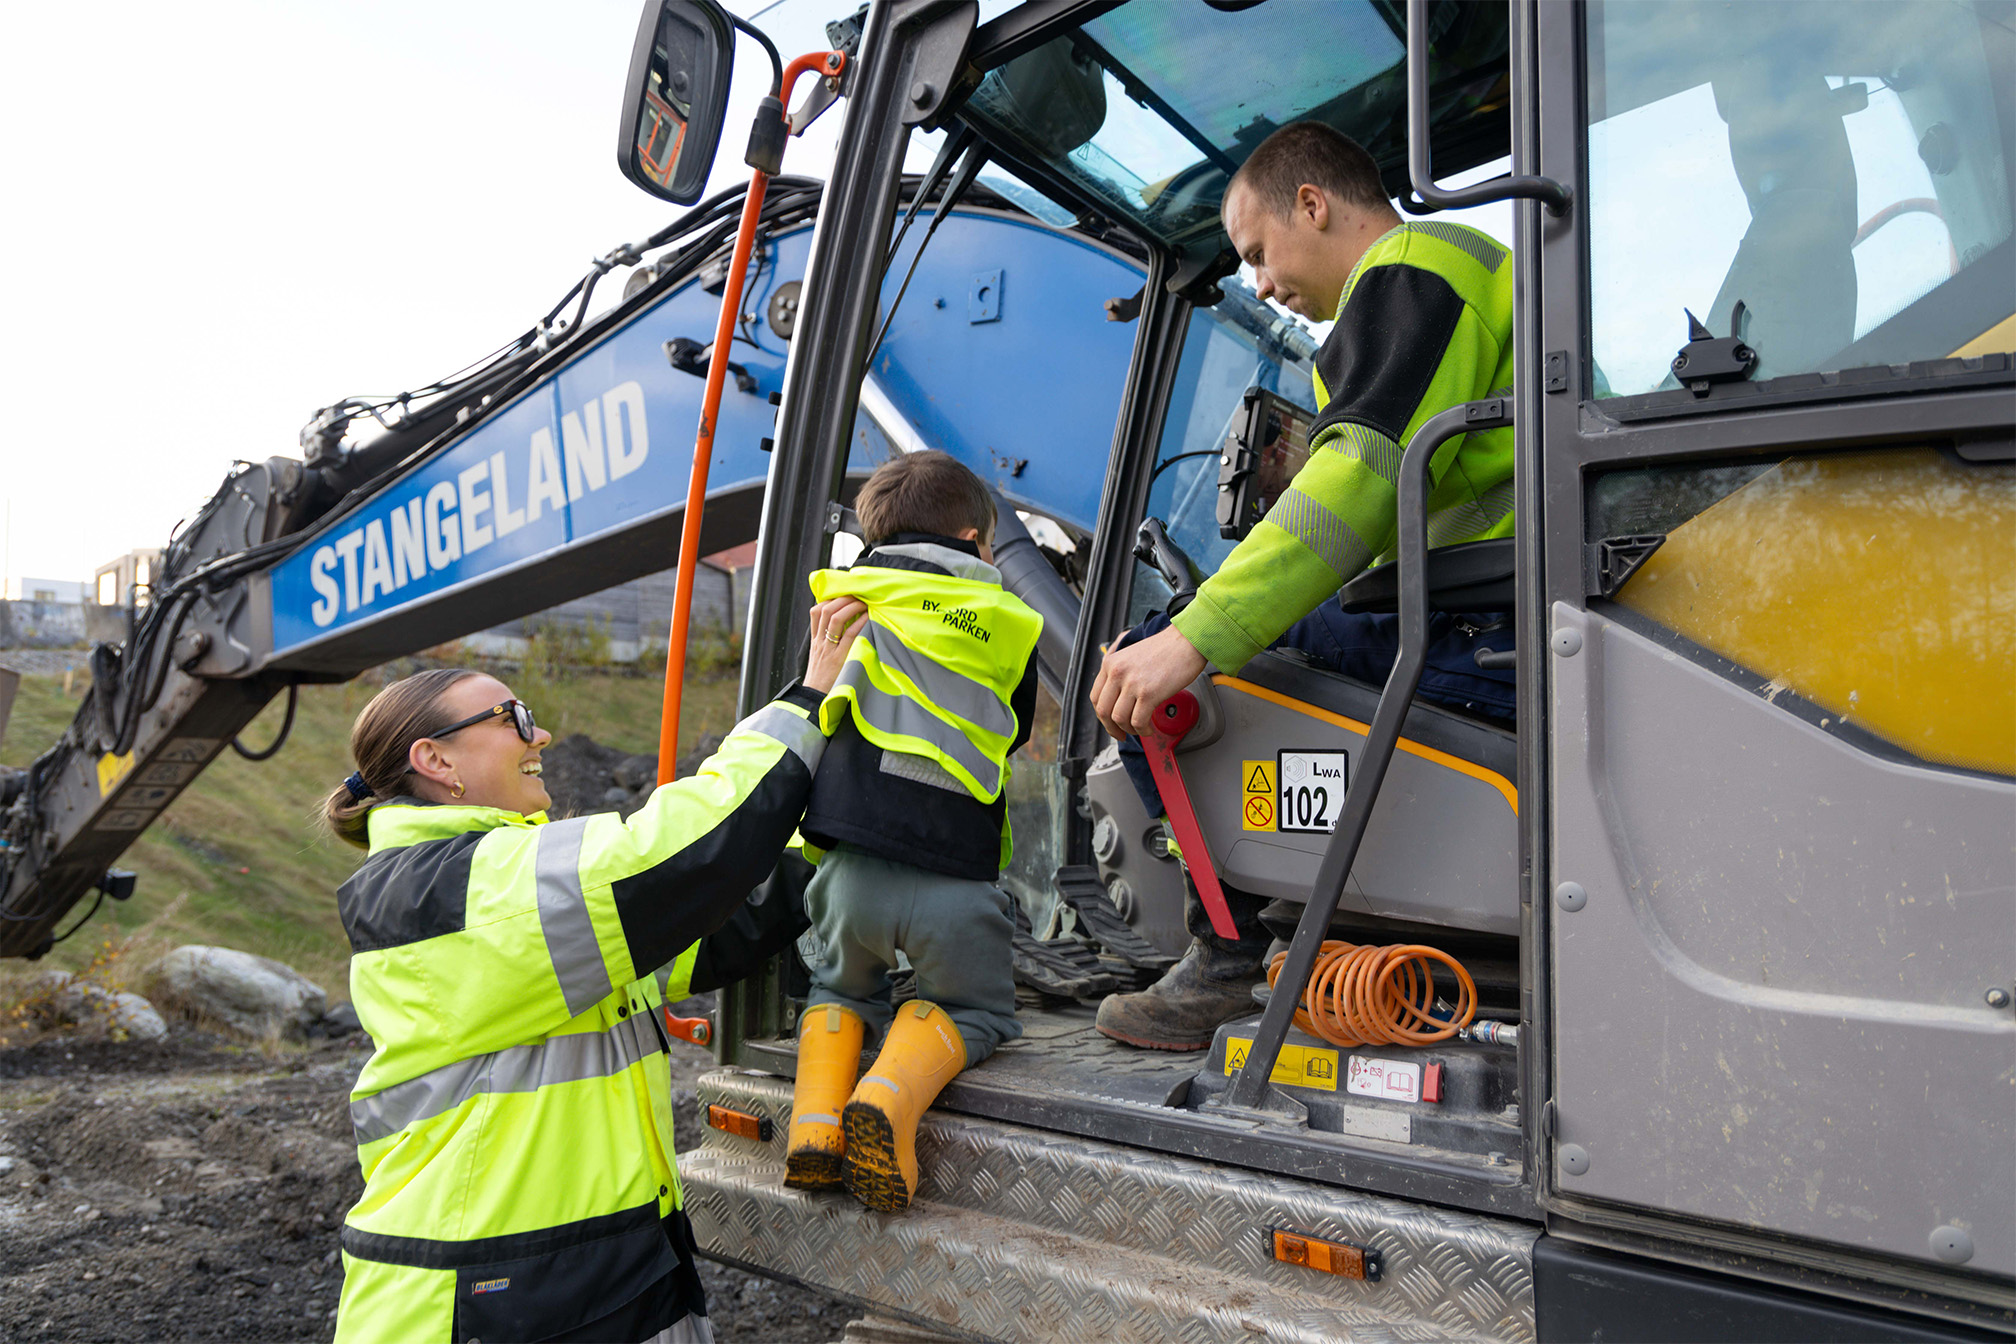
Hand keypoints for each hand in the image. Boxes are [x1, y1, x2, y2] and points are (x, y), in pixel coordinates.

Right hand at [802, 598, 868, 693]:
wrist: (815, 699)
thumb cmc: (823, 680)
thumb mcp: (821, 659)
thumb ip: (828, 644)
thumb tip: (846, 629)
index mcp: (815, 641)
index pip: (815, 612)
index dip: (829, 599)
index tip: (843, 595)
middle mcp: (820, 642)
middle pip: (826, 610)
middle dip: (842, 598)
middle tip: (858, 595)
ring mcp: (828, 649)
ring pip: (835, 618)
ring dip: (851, 606)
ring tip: (864, 603)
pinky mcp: (839, 658)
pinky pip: (849, 635)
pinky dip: (859, 623)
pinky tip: (868, 618)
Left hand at [1090, 623, 1206, 739]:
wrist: (1187, 641)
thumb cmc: (1166, 649)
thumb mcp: (1132, 656)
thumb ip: (1121, 675)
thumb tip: (1119, 700)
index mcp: (1111, 663)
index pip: (1096, 697)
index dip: (1102, 716)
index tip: (1110, 723)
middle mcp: (1117, 672)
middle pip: (1103, 711)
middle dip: (1112, 728)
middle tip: (1121, 734)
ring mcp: (1132, 683)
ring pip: (1119, 719)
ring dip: (1129, 729)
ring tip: (1140, 729)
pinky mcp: (1148, 693)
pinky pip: (1138, 721)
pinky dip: (1142, 729)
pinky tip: (1149, 728)